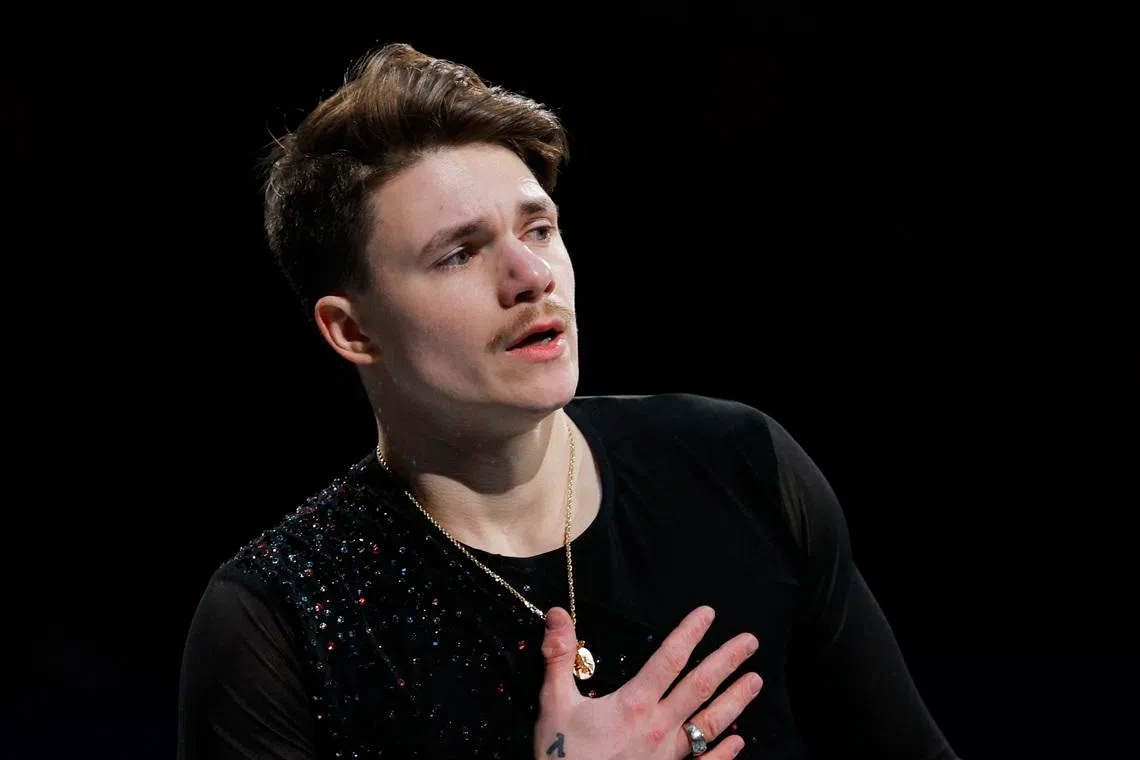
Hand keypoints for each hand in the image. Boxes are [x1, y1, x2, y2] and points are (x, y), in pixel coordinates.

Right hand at [533, 605, 761, 759]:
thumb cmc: (562, 755)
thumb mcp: (554, 703)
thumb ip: (559, 657)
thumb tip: (558, 613)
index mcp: (634, 704)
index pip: (669, 659)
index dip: (690, 633)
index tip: (708, 614)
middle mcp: (658, 726)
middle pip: (700, 686)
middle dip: (727, 661)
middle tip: (751, 642)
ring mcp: (667, 755)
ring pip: (710, 724)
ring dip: (735, 700)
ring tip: (756, 681)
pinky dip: (723, 754)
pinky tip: (739, 742)